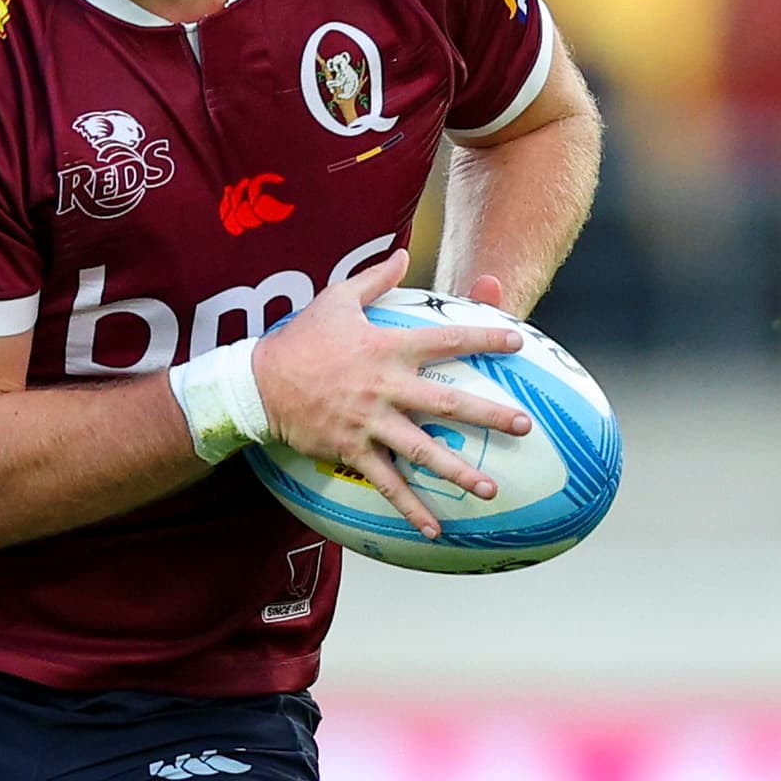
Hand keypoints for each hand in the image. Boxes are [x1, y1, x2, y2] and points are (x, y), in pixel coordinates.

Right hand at [249, 248, 531, 538]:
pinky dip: (410, 507)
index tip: (518, 343)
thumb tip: (404, 251)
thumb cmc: (298, 340)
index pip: (446, 342)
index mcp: (386, 348)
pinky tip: (434, 528)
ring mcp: (369, 422)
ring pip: (422, 449)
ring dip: (458, 470)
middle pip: (447, 403)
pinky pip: (386, 482)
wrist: (256, 383)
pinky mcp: (351, 449)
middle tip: (524, 425)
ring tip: (490, 488)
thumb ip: (375, 278)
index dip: (484, 339)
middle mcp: (384, 387)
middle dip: (488, 414)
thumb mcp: (335, 299)